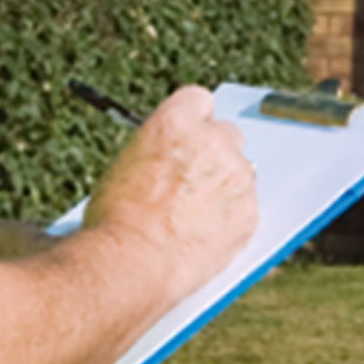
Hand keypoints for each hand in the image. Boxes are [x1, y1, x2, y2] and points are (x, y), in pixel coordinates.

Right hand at [83, 85, 256, 298]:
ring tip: (194, 215)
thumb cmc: (114, 221)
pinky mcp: (249, 212)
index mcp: (175, 122)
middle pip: (227, 133)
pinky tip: (206, 233)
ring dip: (225, 186)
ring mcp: (236, 176)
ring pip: (241, 171)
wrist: (130, 264)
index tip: (190, 134)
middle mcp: (212, 141)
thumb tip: (166, 157)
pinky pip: (247, 206)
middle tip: (194, 177)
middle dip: (214, 152)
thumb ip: (155, 151)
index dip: (193, 119)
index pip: (198, 100)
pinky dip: (232, 217)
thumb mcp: (123, 167)